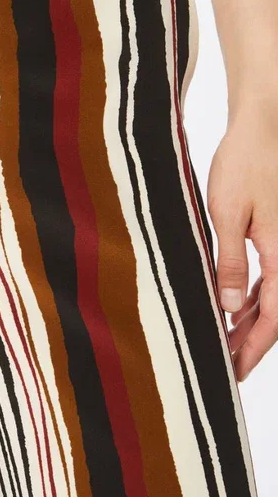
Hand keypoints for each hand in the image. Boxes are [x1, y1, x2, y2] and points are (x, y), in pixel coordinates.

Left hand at [208, 107, 277, 380]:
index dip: (254, 347)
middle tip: (227, 364)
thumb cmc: (245, 163)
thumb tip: (227, 306)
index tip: (234, 370)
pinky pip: (270, 274)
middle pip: (276, 311)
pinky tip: (232, 305)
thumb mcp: (227, 213)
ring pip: (273, 294)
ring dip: (250, 319)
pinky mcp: (277, 234)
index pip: (274, 316)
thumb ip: (229, 261)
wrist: (263, 127)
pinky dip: (252, 294)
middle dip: (252, 340)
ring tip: (224, 340)